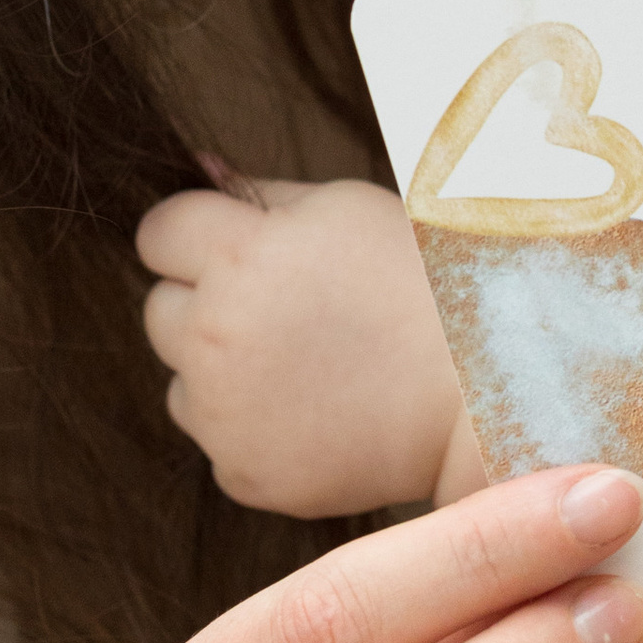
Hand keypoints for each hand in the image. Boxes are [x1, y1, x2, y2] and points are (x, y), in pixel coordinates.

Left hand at [138, 173, 459, 514]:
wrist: (484, 391)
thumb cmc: (424, 282)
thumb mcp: (346, 208)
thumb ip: (261, 192)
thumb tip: (196, 167)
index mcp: (238, 256)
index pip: (158, 233)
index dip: (197, 237)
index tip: (235, 249)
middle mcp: (215, 335)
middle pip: (159, 310)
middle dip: (206, 304)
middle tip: (284, 311)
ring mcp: (224, 414)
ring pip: (182, 382)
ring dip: (222, 372)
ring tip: (309, 366)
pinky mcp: (244, 474)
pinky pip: (220, 441)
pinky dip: (255, 430)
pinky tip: (320, 412)